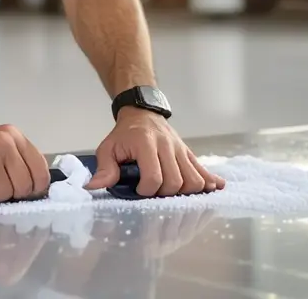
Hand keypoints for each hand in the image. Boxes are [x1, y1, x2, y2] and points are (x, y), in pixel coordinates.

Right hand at [0, 122, 51, 204]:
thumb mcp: (0, 141)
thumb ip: (20, 159)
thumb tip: (37, 190)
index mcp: (13, 137)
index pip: (40, 173)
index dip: (35, 188)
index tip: (27, 192)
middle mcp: (1, 147)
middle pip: (22, 188)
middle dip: (10, 193)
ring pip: (2, 197)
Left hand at [84, 108, 225, 196]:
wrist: (143, 113)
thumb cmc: (124, 134)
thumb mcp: (108, 148)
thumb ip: (104, 168)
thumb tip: (94, 187)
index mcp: (145, 143)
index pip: (153, 176)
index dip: (146, 190)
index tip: (138, 190)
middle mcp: (167, 146)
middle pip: (176, 182)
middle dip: (165, 194)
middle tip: (154, 191)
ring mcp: (181, 150)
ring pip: (194, 180)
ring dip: (185, 192)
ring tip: (172, 193)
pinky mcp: (189, 153)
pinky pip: (204, 170)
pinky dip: (209, 181)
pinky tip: (213, 189)